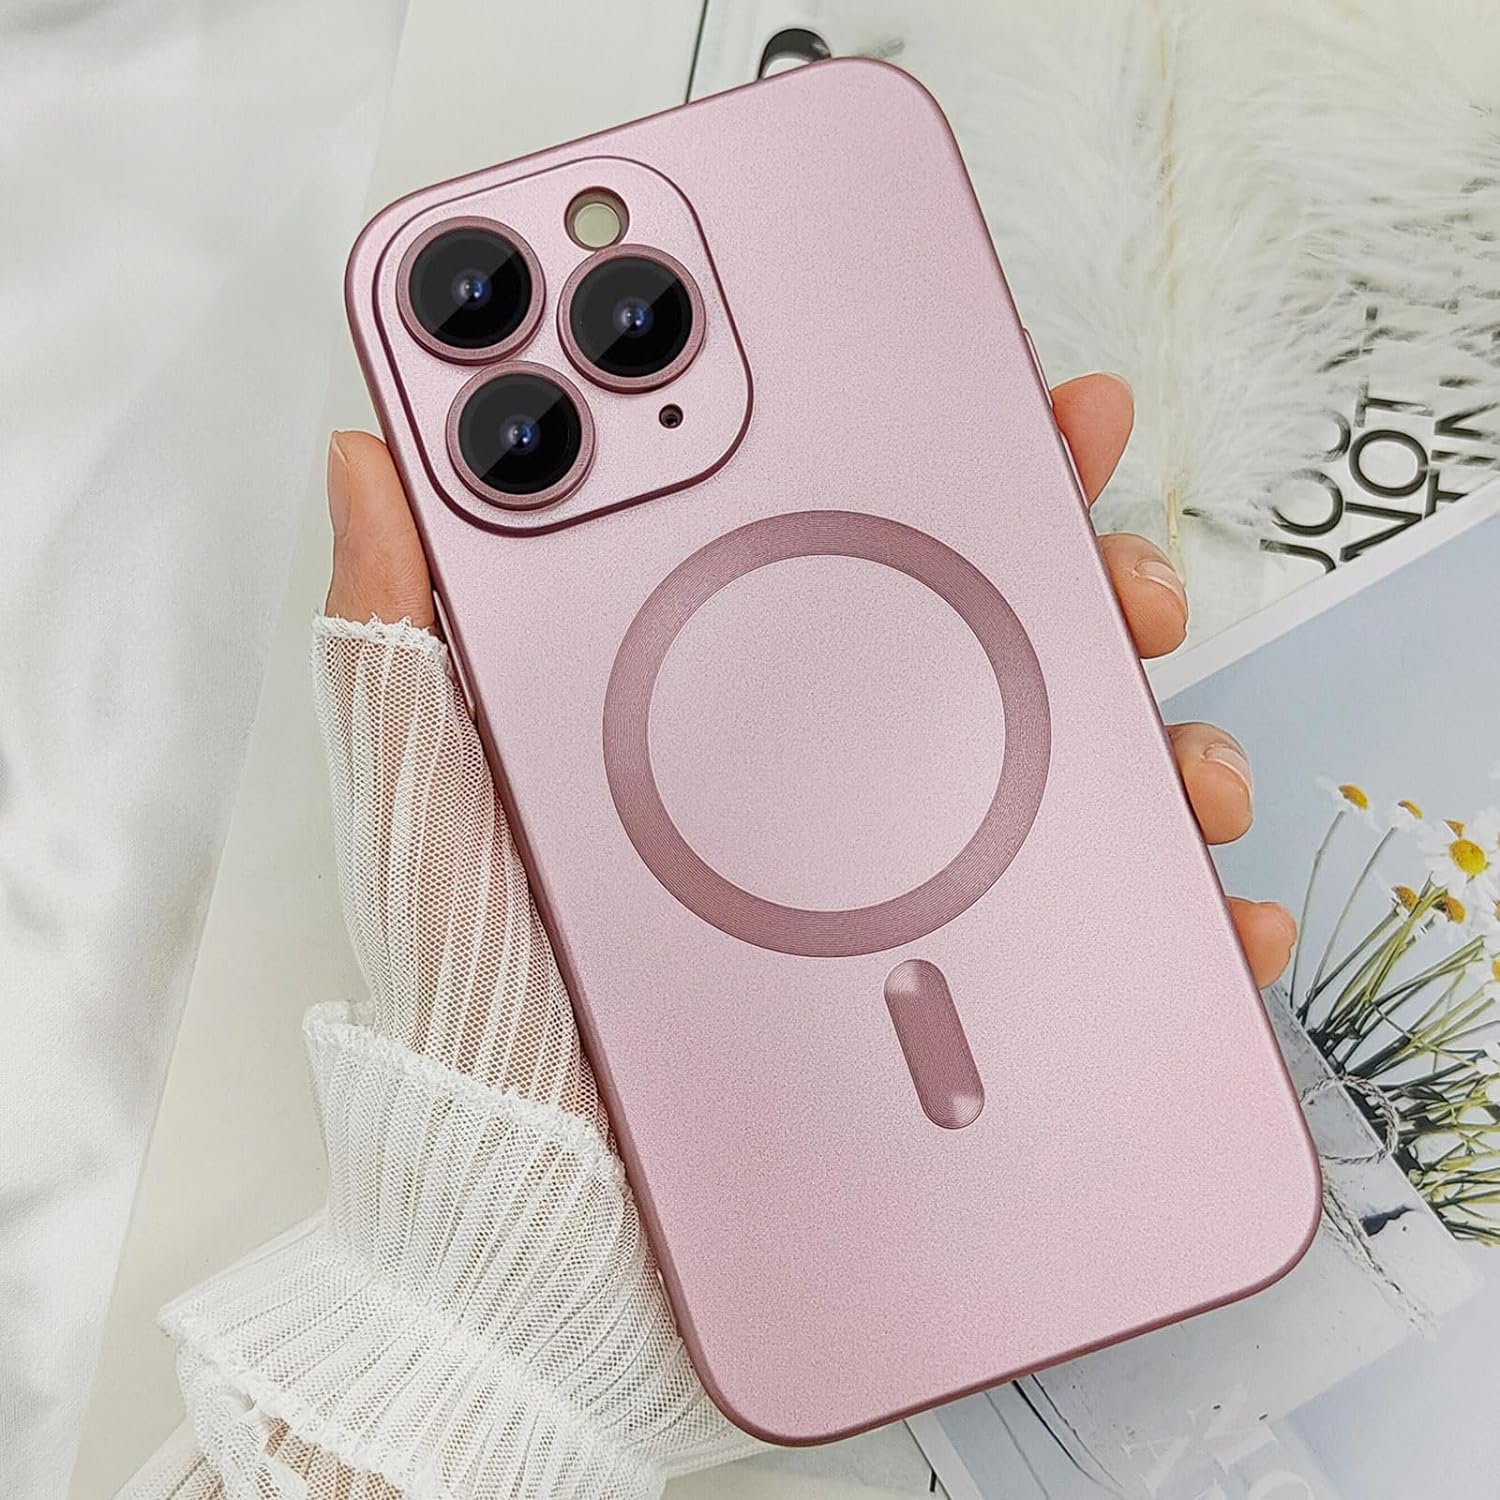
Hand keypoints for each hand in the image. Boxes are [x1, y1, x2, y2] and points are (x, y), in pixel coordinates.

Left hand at [326, 372, 1295, 986]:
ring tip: (1185, 759)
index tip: (1007, 394)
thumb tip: (367, 447)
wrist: (544, 1212)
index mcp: (723, 699)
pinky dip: (1169, 916)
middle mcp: (827, 779)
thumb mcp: (435, 790)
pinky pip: (1092, 934)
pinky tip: (1214, 910)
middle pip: (988, 634)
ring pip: (1068, 770)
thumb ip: (404, 622)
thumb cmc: (482, 994)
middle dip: (1082, 576)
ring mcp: (897, 886)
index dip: (933, 449)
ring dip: (1155, 741)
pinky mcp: (948, 992)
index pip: (841, 535)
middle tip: (1124, 572)